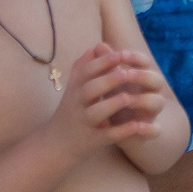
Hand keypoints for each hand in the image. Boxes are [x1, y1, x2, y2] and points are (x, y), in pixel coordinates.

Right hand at [50, 43, 170, 154]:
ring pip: (96, 112)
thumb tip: (96, 46)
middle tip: (128, 73)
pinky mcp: (91, 140)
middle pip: (90, 89)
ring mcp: (83, 123)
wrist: (55, 145)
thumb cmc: (70, 112)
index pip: (86, 71)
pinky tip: (137, 125)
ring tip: (129, 97)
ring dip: (112, 104)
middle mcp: (77, 104)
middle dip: (108, 80)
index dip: (103, 62)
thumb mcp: (73, 89)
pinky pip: (106, 135)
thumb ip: (83, 68)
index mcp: (75, 89)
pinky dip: (121, 131)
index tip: (121, 53)